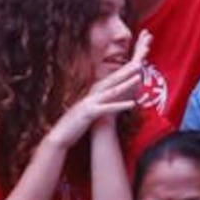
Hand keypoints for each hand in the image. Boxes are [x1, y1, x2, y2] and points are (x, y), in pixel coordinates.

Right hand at [51, 32, 150, 147]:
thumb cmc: (74, 124)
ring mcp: (90, 103)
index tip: (133, 65)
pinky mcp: (90, 114)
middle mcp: (92, 95)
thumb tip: (103, 100)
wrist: (60, 136)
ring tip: (139, 78)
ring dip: (125, 84)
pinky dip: (120, 105)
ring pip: (111, 91)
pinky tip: (132, 103)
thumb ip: (94, 103)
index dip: (121, 73)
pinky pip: (107, 108)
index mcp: (92, 94)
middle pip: (112, 81)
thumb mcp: (86, 110)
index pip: (109, 81)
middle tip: (140, 64)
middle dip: (125, 72)